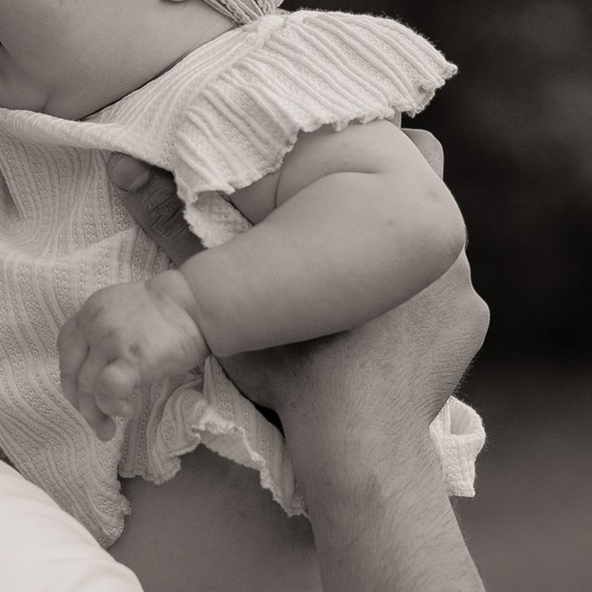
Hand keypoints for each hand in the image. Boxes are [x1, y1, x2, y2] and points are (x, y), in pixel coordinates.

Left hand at [57, 270, 209, 436]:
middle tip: (98, 422)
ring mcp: (110, 340)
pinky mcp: (131, 357)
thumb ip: (101, 335)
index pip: (65, 350)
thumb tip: (96, 378)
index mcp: (88, 312)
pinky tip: (127, 409)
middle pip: (72, 373)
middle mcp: (93, 324)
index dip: (70, 378)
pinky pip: (108, 389)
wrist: (194, 304)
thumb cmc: (166, 313)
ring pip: (88, 386)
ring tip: (115, 422)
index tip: (84, 397)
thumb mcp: (120, 312)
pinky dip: (113, 405)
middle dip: (82, 404)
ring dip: (98, 412)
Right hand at [106, 133, 477, 460]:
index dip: (384, 148)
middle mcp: (446, 240)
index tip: (353, 165)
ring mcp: (465, 288)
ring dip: (405, 261)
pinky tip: (389, 329)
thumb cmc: (297, 368)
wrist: (359, 446)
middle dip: (392, 206)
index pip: (413, 145)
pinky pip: (448, 303)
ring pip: (435, 251)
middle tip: (349, 229)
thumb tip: (121, 164)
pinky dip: (423, 310)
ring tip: (364, 287)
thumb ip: (176, 227)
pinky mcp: (470, 328)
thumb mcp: (229, 299)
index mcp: (399, 213)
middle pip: (427, 192)